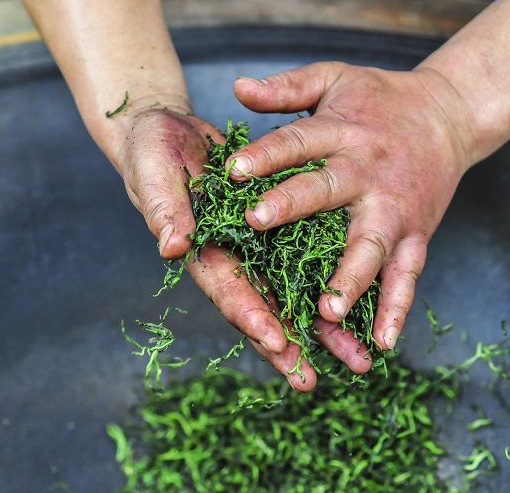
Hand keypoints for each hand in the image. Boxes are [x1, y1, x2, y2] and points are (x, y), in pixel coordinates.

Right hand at [114, 104, 370, 390]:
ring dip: (318, 325)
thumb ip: (164, 210)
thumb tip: (171, 247)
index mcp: (201, 250)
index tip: (275, 341)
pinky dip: (327, 279)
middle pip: (262, 306)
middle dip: (286, 344)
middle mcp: (230, 256)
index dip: (250, 316)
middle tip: (310, 380)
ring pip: (291, 290)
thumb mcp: (154, 173)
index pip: (226, 290)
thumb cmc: (151, 151)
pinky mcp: (274, 224)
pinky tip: (357, 303)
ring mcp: (253, 244)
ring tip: (351, 358)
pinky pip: (305, 256)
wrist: (165, 129)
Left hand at [229, 62, 474, 351]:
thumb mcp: (333, 79)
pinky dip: (397, 309)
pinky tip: (382, 342)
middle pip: (326, 190)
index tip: (233, 170)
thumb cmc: (379, 98)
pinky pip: (408, 276)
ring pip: (370, 246)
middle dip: (292, 206)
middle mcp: (366, 172)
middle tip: (257, 223)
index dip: (265, 155)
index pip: (297, 142)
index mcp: (341, 133)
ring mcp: (394, 209)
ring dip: (350, 277)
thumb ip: (286, 87)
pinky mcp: (417, 234)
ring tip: (328, 309)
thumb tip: (235, 87)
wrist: (450, 113)